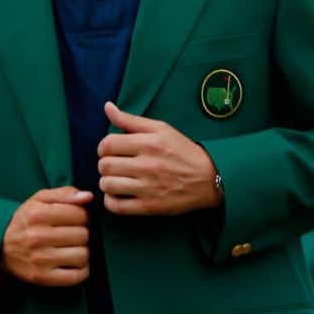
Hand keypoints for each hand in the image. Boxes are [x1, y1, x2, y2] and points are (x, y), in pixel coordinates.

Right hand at [0, 187, 91, 285]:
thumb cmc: (24, 220)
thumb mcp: (39, 199)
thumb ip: (65, 194)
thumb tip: (88, 197)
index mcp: (38, 214)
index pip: (80, 215)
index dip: (82, 216)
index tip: (74, 219)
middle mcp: (38, 237)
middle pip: (83, 235)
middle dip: (81, 233)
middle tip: (71, 234)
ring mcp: (40, 259)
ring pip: (83, 255)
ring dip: (82, 252)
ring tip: (72, 248)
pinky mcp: (41, 277)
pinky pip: (75, 277)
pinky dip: (82, 271)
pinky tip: (75, 263)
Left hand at [97, 102, 219, 215]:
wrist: (209, 178)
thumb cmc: (183, 151)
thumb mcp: (161, 129)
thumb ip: (131, 120)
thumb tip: (107, 107)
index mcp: (150, 143)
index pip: (107, 144)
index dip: (104, 147)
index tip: (111, 150)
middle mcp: (148, 165)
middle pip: (105, 165)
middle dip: (105, 164)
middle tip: (116, 165)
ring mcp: (148, 188)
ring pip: (107, 185)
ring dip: (107, 182)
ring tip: (117, 179)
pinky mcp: (150, 207)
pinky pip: (116, 206)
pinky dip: (111, 201)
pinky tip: (119, 194)